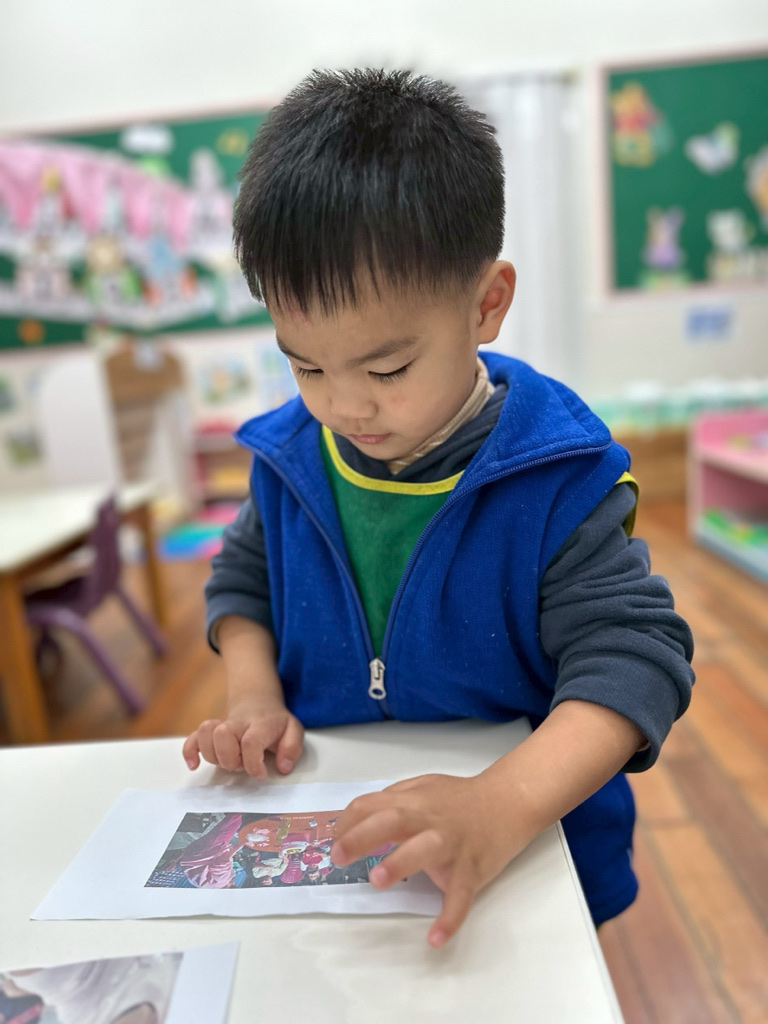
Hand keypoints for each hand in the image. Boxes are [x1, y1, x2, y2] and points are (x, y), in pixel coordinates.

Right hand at [182, 699, 303, 778]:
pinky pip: (192, 738)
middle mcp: (238, 723)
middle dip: (230, 758)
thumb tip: (283, 767)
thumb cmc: (275, 723)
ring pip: (205, 734)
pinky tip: (194, 765)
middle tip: (242, 765)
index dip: (253, 763)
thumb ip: (292, 748)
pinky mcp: (210, 731)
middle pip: (222, 734)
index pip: (251, 741)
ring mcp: (222, 725)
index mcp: (260, 724)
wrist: (258, 703)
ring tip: (229, 761)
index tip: (260, 774)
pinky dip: (190, 752)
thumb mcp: (293, 731)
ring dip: (213, 755)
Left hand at [330, 773, 535, 947]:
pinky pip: (460, 895)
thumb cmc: (461, 799)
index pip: (372, 805)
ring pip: (425, 849)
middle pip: (392, 820)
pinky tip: (435, 938)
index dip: (348, 822)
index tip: (334, 842)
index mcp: (413, 802)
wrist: (507, 803)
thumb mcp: (424, 787)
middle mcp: (430, 820)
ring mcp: (451, 845)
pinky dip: (449, 917)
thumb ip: (394, 799)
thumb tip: (358, 817)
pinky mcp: (471, 870)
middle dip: (362, 836)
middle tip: (339, 856)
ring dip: (399, 862)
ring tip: (377, 880)